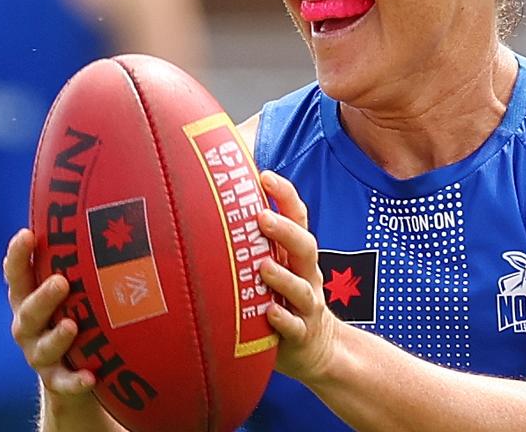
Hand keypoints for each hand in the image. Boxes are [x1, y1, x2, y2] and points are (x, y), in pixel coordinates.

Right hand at [3, 228, 96, 397]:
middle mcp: (29, 325)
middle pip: (26, 311)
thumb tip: (120, 203)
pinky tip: (91, 376)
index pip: (17, 274)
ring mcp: (40, 354)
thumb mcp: (76, 284)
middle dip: (42, 296)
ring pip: (42, 347)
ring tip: (72, 325)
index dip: (17, 255)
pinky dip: (75, 380)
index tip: (26, 233)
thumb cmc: (79, 309)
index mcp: (29, 296)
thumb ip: (82, 256)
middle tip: (60, 281)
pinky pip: (63, 383)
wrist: (75, 367)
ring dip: (56, 337)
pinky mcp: (57, 379)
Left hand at [258, 171, 340, 384]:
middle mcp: (306, 275)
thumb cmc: (284, 300)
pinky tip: (270, 312)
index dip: (285, 195)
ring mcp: (307, 305)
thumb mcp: (277, 267)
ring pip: (300, 288)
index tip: (265, 175)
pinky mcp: (302, 334)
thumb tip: (209, 208)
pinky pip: (295, 327)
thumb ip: (254, 244)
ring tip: (262, 266)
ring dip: (282, 277)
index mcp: (297, 255)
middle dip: (285, 230)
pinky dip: (283, 319)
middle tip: (261, 217)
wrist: (316, 349)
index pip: (298, 217)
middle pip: (304, 247)